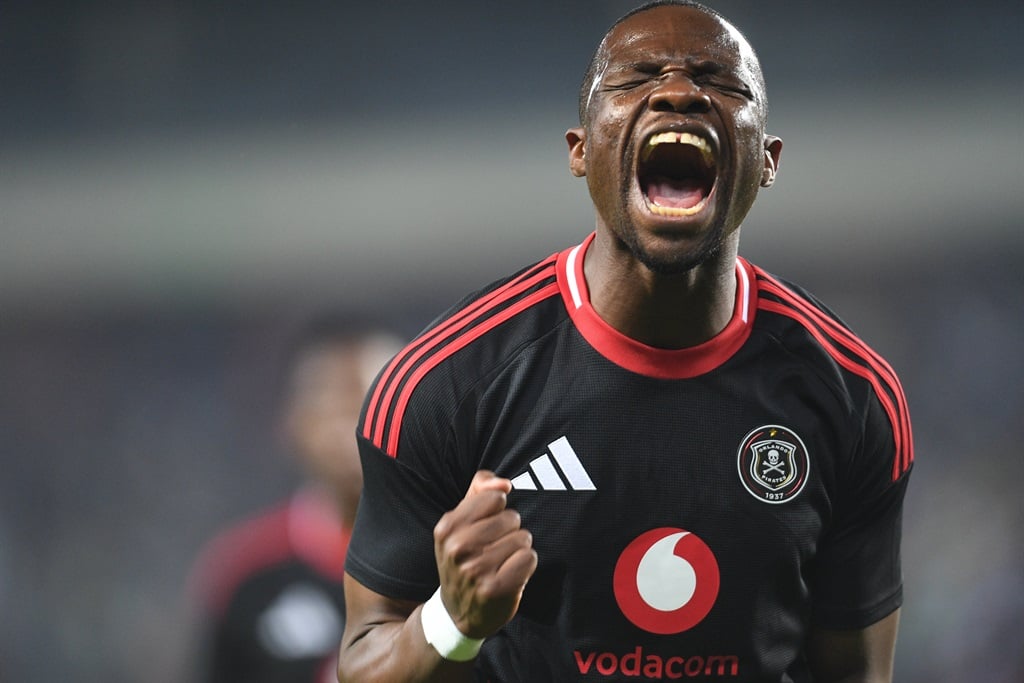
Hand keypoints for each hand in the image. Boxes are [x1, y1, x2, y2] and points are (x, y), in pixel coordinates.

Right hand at [432, 470, 537, 638]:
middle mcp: (458, 547)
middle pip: (512, 518)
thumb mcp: (462, 521)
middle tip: (494, 550)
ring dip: (518, 550)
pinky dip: (525, 566)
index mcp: (447, 527)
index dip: (497, 512)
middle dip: (509, 532)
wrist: (457, 612)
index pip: (495, 498)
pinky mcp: (495, 589)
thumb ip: (480, 490)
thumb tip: (504, 483)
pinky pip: (529, 558)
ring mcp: (475, 570)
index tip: (486, 528)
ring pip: (522, 538)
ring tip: (501, 563)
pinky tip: (510, 575)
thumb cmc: (464, 559)